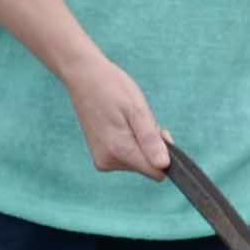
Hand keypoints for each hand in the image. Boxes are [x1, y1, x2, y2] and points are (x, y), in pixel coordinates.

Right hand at [52, 46, 168, 178]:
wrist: (84, 77)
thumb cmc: (112, 88)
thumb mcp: (137, 110)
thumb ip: (150, 140)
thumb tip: (164, 166)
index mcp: (120, 151)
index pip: (156, 172)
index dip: (164, 153)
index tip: (158, 130)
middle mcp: (108, 162)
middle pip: (147, 166)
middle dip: (151, 145)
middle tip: (139, 118)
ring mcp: (102, 160)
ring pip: (138, 161)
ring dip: (140, 142)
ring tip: (127, 118)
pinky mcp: (100, 156)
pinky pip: (127, 156)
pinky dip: (130, 142)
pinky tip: (120, 123)